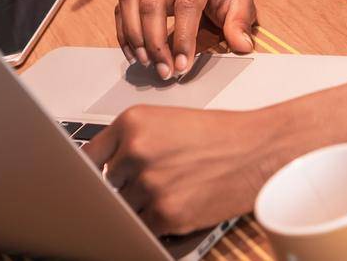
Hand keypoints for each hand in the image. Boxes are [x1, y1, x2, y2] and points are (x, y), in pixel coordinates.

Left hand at [84, 106, 284, 234]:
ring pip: (125, 206)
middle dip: (125, 185)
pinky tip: (179, 203)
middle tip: (154, 179)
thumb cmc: (217, 134)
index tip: (89, 178)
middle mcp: (136, 150)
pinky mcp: (167, 213)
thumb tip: (102, 167)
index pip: (89, 154)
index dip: (91, 169)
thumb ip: (131, 140)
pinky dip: (157, 221)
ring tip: (173, 188)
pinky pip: (144, 225)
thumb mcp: (166, 121)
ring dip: (141, 204)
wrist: (257, 150)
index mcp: (132, 122)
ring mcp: (150, 184)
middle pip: (108, 183)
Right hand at [116, 0, 254, 78]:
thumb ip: (241, 23)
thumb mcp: (242, 0)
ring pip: (132, 0)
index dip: (183, 37)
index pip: (187, 3)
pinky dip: (125, 31)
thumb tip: (242, 47)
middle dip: (155, 42)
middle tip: (164, 72)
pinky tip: (135, 53)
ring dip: (134, 36)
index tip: (182, 66)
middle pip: (153, 2)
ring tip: (146, 63)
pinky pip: (123, 4)